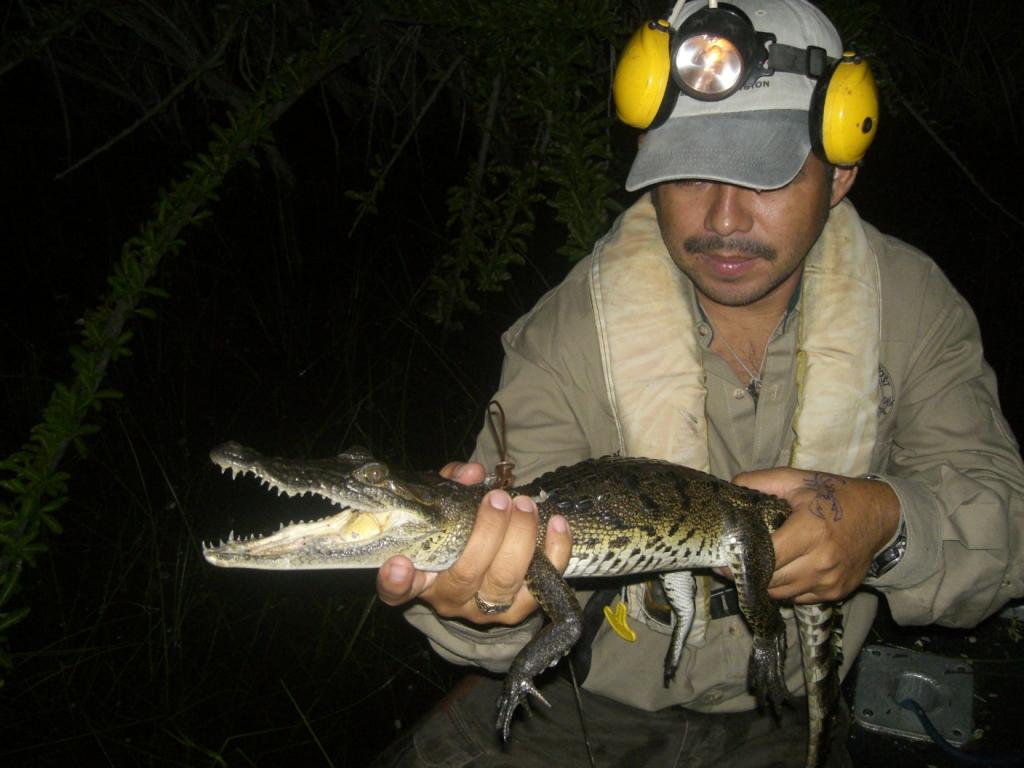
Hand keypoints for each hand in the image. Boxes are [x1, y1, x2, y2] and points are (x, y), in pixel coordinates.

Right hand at [376, 461, 571, 624]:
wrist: (483, 574)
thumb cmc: (457, 534)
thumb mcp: (446, 508)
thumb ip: (452, 487)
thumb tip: (472, 472)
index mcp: (420, 578)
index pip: (397, 590)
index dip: (395, 581)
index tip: (399, 563)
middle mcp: (449, 598)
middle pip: (467, 573)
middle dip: (488, 531)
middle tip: (499, 499)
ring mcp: (484, 609)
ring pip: (504, 580)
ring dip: (520, 538)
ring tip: (525, 506)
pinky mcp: (519, 612)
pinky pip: (542, 586)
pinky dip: (554, 552)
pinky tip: (556, 522)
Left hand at [733, 467, 899, 602]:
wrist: (881, 516)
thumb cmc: (836, 496)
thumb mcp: (798, 480)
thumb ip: (761, 481)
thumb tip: (731, 487)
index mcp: (810, 532)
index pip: (767, 557)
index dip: (740, 560)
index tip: (722, 557)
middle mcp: (821, 562)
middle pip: (771, 581)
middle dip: (747, 574)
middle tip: (729, 564)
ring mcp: (830, 581)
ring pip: (782, 594)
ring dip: (764, 584)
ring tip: (749, 570)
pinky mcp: (836, 592)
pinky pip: (799, 598)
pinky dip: (785, 588)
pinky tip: (778, 573)